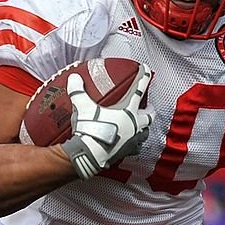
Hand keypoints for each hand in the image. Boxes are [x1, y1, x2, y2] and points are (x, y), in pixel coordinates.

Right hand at [62, 63, 152, 178]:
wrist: (90, 154)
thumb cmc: (91, 130)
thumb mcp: (83, 106)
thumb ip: (78, 91)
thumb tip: (75, 79)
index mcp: (127, 111)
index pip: (138, 89)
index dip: (144, 78)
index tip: (146, 70)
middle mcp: (134, 125)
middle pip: (149, 116)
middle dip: (149, 110)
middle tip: (147, 107)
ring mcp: (132, 140)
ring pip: (145, 133)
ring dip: (144, 129)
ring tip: (141, 126)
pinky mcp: (126, 153)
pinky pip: (134, 149)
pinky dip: (134, 146)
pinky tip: (130, 144)